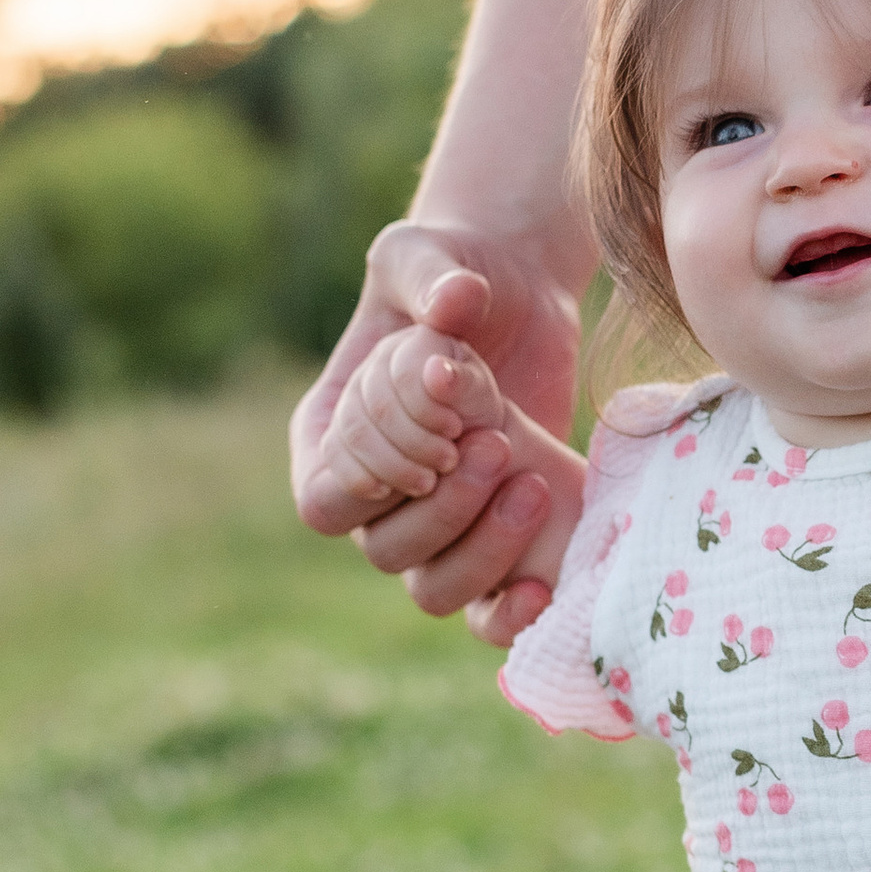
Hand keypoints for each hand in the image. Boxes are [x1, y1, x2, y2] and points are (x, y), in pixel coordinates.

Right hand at [289, 220, 585, 640]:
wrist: (518, 292)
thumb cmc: (452, 270)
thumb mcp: (429, 257)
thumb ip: (431, 278)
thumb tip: (455, 305)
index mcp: (331, 436)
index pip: (325, 499)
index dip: (376, 482)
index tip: (436, 436)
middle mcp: (377, 494)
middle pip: (382, 550)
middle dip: (443, 509)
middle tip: (496, 443)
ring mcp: (439, 524)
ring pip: (434, 588)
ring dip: (483, 549)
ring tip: (532, 481)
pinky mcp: (499, 540)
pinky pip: (487, 613)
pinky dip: (510, 613)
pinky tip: (545, 588)